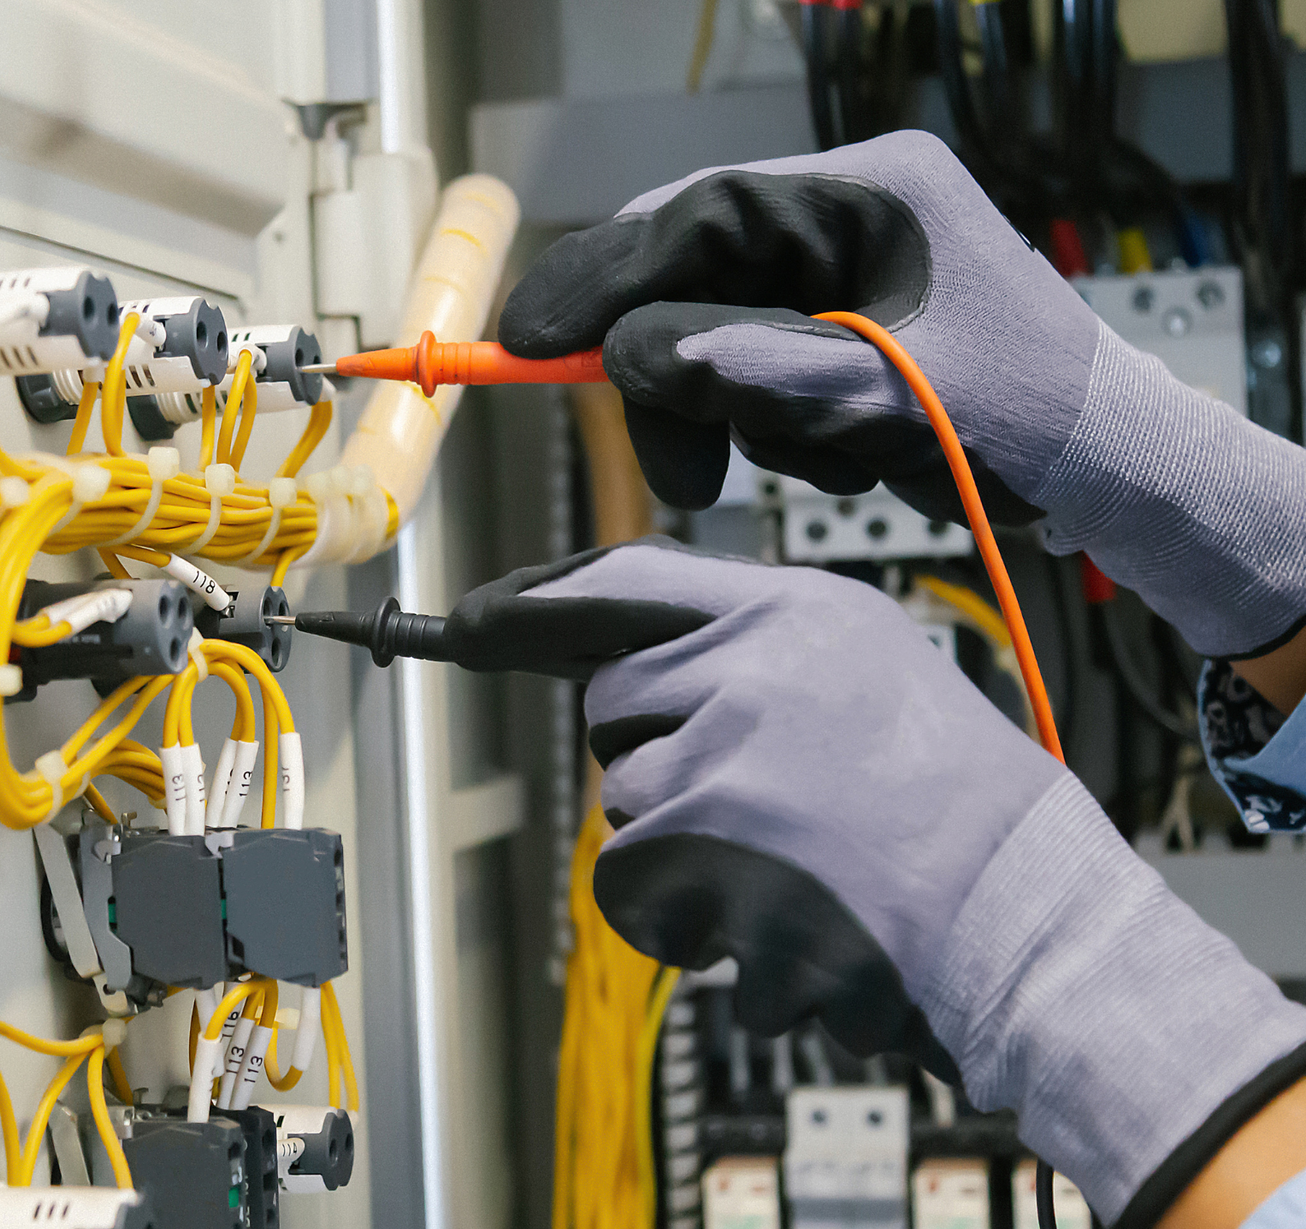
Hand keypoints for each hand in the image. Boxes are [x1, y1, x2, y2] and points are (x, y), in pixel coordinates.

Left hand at [444, 538, 1305, 1226]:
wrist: (1021, 917)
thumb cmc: (952, 804)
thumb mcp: (865, 668)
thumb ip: (750, 646)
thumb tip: (620, 660)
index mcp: (798, 610)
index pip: (630, 581)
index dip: (541, 603)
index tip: (477, 620)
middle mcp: (753, 668)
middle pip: (611, 707)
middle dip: (657, 761)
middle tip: (758, 801)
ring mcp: (726, 759)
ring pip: (619, 802)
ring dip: (678, 848)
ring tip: (786, 861)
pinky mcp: (707, 857)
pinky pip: (625, 886)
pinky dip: (675, 916)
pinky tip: (763, 914)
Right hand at [497, 131, 1305, 658]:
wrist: (1109, 467)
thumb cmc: (1029, 415)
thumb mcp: (887, 391)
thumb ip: (752, 367)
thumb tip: (628, 356)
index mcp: (867, 190)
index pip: (697, 213)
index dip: (603, 274)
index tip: (527, 337)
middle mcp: (842, 215)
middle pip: (690, 275)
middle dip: (675, 379)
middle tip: (681, 477)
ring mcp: (834, 272)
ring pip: (710, 333)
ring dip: (738, 418)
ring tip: (830, 465)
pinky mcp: (831, 329)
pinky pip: (749, 371)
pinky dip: (770, 428)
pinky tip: (845, 455)